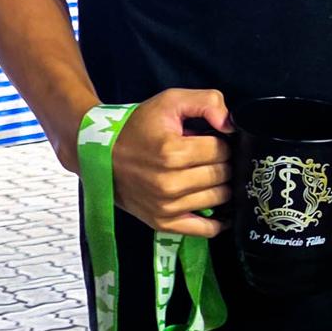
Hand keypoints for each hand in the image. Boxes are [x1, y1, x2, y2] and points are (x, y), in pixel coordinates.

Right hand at [109, 89, 231, 236]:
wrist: (100, 153)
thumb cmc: (137, 127)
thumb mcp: (170, 100)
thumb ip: (208, 102)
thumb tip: (231, 125)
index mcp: (172, 152)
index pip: (221, 150)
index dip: (220, 142)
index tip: (208, 141)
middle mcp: (169, 183)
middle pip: (222, 175)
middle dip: (220, 163)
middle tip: (205, 157)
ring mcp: (166, 206)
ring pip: (219, 198)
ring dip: (218, 186)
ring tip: (203, 175)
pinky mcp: (162, 222)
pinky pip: (205, 229)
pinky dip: (217, 221)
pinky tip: (217, 210)